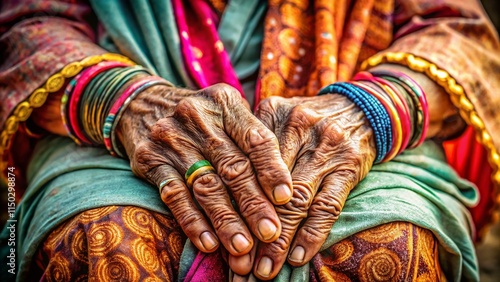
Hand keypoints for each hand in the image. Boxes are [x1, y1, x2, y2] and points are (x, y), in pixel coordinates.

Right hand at [116, 83, 292, 259]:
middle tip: (270, 233)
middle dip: (253, 204)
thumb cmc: (204, 119)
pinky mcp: (149, 158)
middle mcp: (197, 116)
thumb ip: (255, 142)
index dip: (273, 170)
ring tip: (242, 247)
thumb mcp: (229, 115)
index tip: (286, 199)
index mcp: (225, 102)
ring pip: (204, 185)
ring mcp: (170, 137)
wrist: (145, 106)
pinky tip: (209, 242)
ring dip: (226, 220)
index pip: (255, 138)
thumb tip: (287, 193)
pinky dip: (193, 222)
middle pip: (232, 166)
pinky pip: (174, 195)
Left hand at [235, 94, 375, 279]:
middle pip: (267, 187)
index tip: (220, 238)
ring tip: (265, 270)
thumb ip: (253, 146)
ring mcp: (325, 147)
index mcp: (272, 114)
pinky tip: (298, 256)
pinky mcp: (348, 166)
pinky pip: (327, 205)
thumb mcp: (278, 119)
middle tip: (240, 265)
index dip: (231, 205)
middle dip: (252, 230)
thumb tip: (223, 193)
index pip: (245, 166)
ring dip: (279, 241)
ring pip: (295, 201)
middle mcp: (296, 127)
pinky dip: (311, 234)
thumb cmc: (308, 123)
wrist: (360, 109)